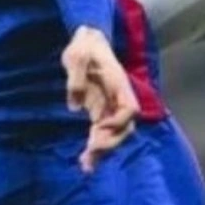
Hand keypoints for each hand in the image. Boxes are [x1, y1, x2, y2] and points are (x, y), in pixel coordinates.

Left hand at [63, 26, 137, 172]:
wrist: (85, 39)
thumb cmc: (84, 45)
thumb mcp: (77, 55)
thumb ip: (76, 78)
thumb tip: (75, 106)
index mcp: (118, 84)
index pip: (129, 109)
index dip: (118, 121)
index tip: (99, 126)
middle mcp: (117, 97)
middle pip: (125, 127)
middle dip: (109, 143)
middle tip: (89, 154)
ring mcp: (109, 105)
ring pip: (114, 134)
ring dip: (103, 150)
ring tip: (86, 165)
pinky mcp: (99, 110)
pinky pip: (101, 132)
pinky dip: (95, 147)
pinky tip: (85, 160)